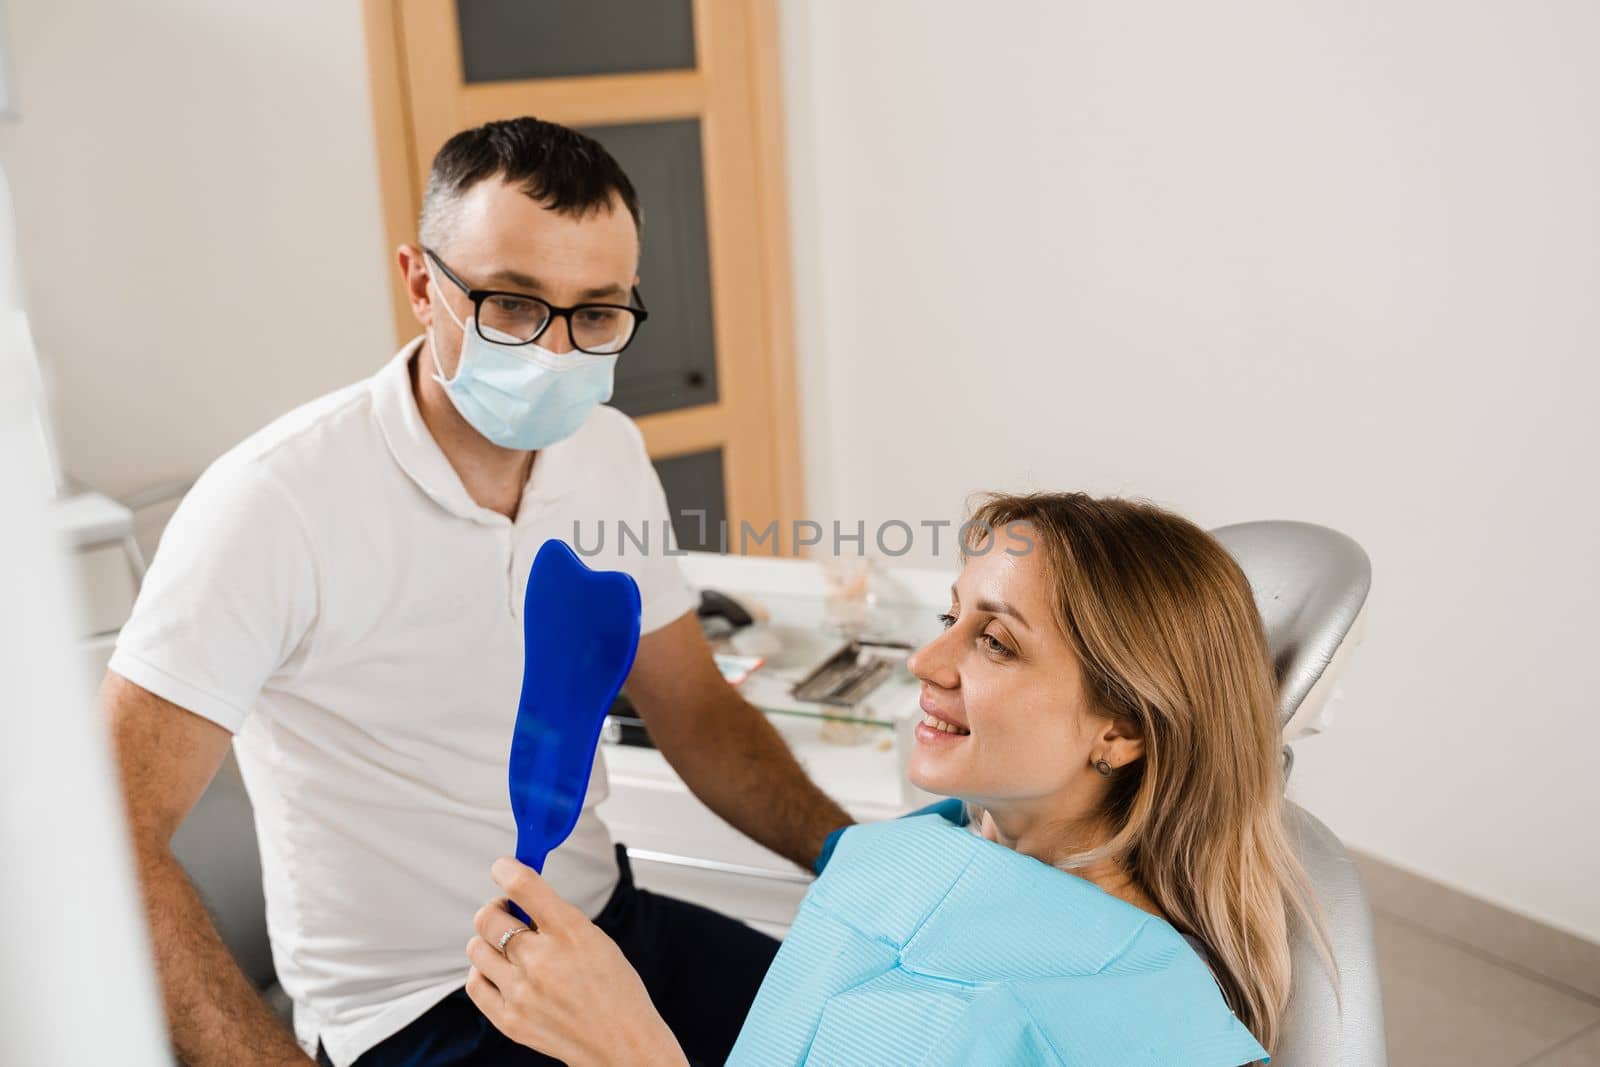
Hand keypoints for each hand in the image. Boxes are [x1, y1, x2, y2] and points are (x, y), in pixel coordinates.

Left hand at [466, 858, 687, 1066]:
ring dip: (489, 940)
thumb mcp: (596, 939)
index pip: (524, 887)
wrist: (622, 1044)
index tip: (503, 867)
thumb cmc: (616, 991)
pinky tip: (502, 972)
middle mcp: (542, 961)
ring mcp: (522, 993)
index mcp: (571, 933)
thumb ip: (558, 918)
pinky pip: (475, 983)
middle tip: (507, 912)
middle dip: (496, 908)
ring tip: (508, 947)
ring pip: (476, 948)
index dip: (506, 869)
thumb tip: (522, 896)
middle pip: (488, 918)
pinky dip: (484, 971)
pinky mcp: (509, 1019)